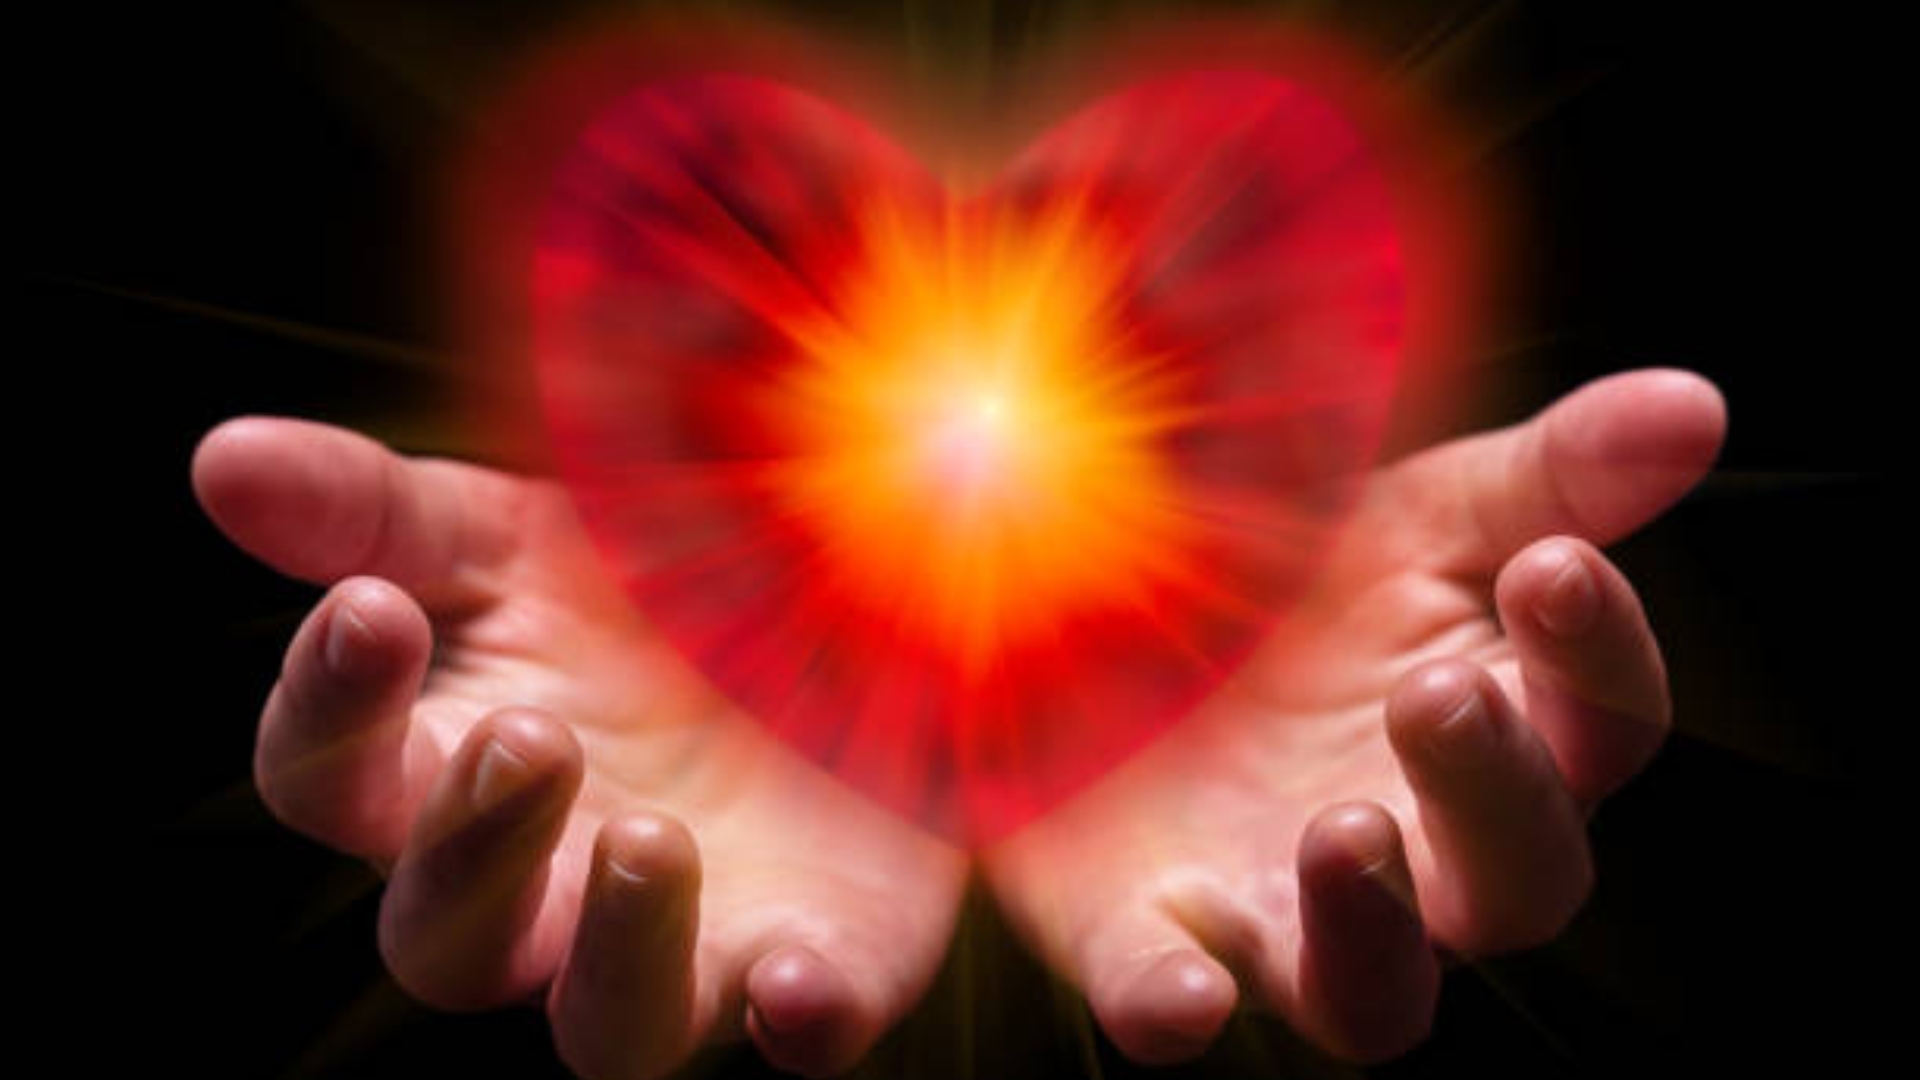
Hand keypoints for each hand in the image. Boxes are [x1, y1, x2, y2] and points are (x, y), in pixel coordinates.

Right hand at [193, 419, 965, 1078]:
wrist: (831, 617)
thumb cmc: (632, 590)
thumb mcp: (510, 532)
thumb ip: (377, 510)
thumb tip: (222, 458)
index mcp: (447, 767)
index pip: (331, 780)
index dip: (332, 710)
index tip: (372, 610)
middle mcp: (544, 884)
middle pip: (446, 933)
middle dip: (474, 847)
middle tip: (529, 737)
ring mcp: (681, 941)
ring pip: (607, 1023)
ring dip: (618, 949)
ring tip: (650, 839)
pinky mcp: (815, 961)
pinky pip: (805, 1033)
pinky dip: (805, 1018)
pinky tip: (803, 987)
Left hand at [983, 369, 1726, 1063]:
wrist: (1111, 618)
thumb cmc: (1302, 580)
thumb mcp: (1413, 516)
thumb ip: (1545, 477)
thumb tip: (1694, 403)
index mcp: (1501, 733)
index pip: (1600, 727)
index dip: (1595, 660)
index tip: (1550, 567)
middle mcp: (1420, 851)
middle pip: (1518, 875)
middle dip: (1494, 792)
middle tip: (1438, 692)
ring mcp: (1286, 911)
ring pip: (1378, 991)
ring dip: (1373, 926)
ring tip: (1347, 832)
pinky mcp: (1151, 936)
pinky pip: (1169, 1000)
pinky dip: (1175, 1002)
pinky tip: (1180, 991)